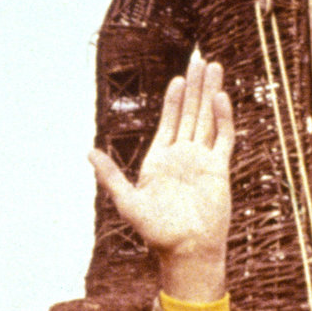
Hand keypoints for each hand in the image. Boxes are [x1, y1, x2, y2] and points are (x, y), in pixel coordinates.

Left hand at [89, 56, 233, 302]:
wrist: (186, 250)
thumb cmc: (156, 232)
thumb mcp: (127, 201)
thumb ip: (111, 176)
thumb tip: (88, 152)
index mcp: (160, 160)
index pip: (169, 122)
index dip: (174, 100)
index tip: (178, 78)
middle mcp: (182, 156)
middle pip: (190, 113)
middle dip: (195, 87)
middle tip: (201, 59)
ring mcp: (202, 160)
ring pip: (207, 119)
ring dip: (210, 93)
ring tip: (214, 67)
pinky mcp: (218, 169)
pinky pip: (223, 137)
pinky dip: (222, 117)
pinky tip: (220, 98)